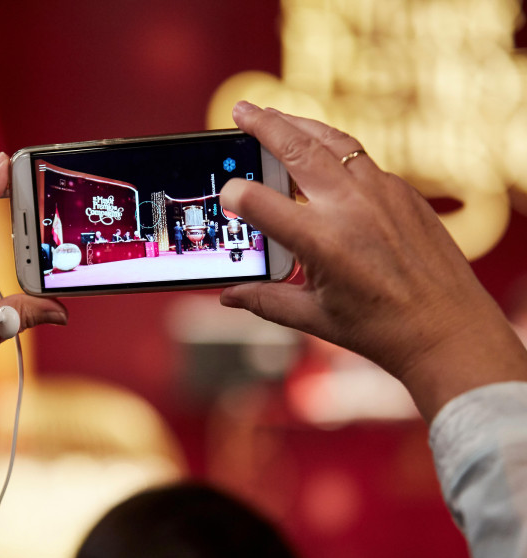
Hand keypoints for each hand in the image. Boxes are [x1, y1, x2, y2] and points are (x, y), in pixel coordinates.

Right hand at [219, 102, 526, 420]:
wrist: (450, 330)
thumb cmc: (381, 330)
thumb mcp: (314, 318)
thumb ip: (265, 300)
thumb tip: (229, 295)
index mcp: (322, 243)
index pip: (260, 203)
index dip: (235, 195)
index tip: (227, 193)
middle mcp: (351, 208)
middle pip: (297, 149)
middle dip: (264, 124)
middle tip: (242, 109)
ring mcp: (382, 193)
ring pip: (332, 142)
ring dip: (300, 124)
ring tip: (276, 116)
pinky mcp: (403, 192)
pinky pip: (360, 159)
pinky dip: (332, 149)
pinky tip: (320, 154)